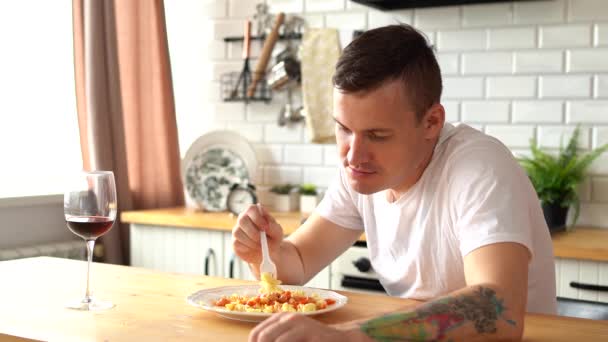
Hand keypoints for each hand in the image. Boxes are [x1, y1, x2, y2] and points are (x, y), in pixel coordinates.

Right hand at [232, 204, 283, 264]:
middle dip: (253, 232)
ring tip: (260, 246)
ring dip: (250, 241)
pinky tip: (253, 248)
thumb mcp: (277, 233)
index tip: (265, 228)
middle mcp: (244, 218)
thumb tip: (267, 225)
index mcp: (255, 212)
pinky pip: (236, 243)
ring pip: (238, 232)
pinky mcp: (235, 241)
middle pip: (242, 220)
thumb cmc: (273, 238)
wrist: (269, 252)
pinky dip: (246, 247)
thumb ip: (274, 227)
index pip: (251, 209)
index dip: (257, 218)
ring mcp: (238, 229)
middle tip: (262, 240)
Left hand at [248, 312, 371, 341]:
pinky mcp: (311, 335)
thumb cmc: (312, 340)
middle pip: (263, 338)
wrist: (340, 338)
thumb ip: (276, 338)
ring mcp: (301, 325)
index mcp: (280, 318)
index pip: (255, 334)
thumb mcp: (291, 337)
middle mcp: (289, 318)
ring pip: (275, 340)